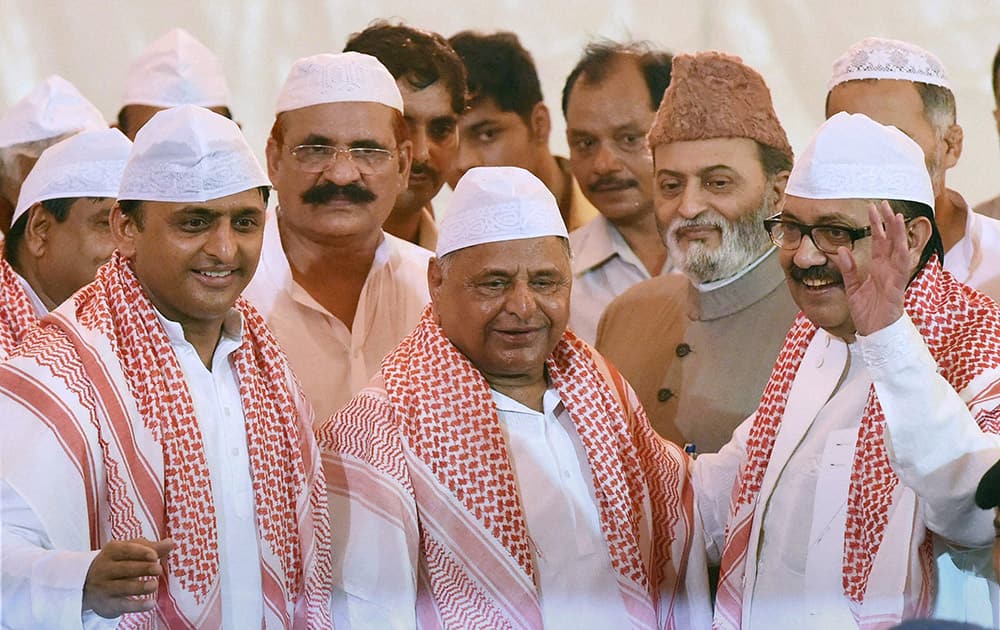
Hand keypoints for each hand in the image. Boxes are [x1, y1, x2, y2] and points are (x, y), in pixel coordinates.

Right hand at [82, 538, 173, 618]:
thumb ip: (151, 548)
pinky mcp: (108, 604)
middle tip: (158, 570)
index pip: (126, 550)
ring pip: (123, 587)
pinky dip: (138, 605)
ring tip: (154, 585)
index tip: (154, 556)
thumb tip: (171, 542)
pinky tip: (151, 604)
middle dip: (143, 569)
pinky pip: (124, 605)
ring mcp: (104, 587)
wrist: (88, 584)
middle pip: (125, 568)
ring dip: (141, 587)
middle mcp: (104, 568)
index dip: (140, 552)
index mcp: (111, 551)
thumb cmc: (118, 562)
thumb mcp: (130, 552)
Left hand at [830, 200, 910, 336]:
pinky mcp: (897, 289)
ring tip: (897, 217)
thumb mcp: (852, 288)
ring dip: (898, 234)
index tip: (873, 209)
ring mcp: (894, 278)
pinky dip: (902, 257)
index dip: (877, 225)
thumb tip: (841, 250)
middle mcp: (888, 270)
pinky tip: (902, 244)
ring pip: (899, 251)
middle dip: (888, 223)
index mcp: (878, 269)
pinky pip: (901, 270)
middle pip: (890, 241)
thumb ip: (848, 269)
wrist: (874, 334)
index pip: (879, 242)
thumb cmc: (867, 313)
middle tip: (884, 204)